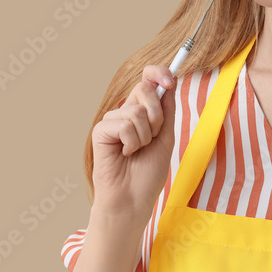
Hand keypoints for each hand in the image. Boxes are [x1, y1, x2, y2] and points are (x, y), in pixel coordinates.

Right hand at [90, 65, 177, 221]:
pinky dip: (131, 142)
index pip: (148, 80)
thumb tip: (170, 83)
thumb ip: (166, 111)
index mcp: (142, 111)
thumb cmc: (148, 173)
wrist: (133, 198)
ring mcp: (112, 121)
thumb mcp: (165, 138)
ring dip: (145, 136)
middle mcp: (126, 112)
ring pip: (136, 111)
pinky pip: (124, 125)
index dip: (158, 73)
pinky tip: (125, 154)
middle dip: (157, 117)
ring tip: (136, 151)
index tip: (170, 79)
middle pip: (144, 90)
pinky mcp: (101, 131)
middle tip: (152, 139)